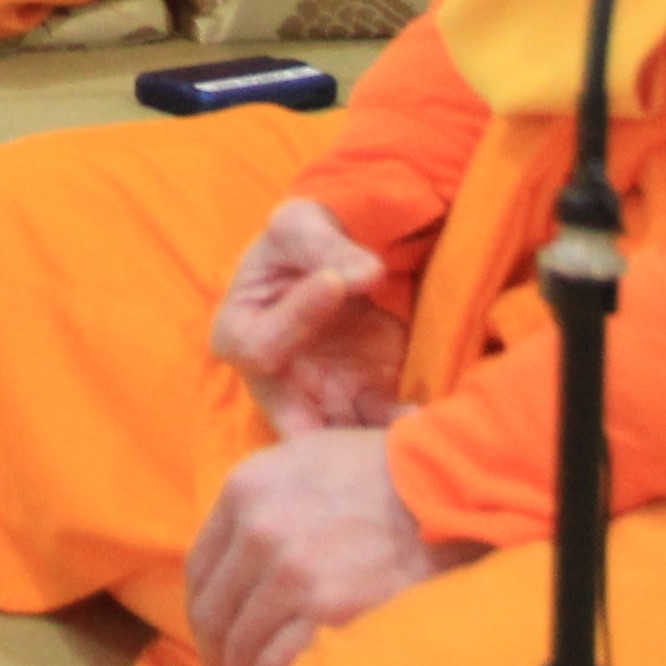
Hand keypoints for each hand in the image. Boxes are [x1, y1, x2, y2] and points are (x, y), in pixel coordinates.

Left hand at [184, 428, 458, 665]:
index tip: (212, 634)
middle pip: (213, 611)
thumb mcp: (301, 459)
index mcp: (245, 491)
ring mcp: (292, 573)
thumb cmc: (377, 470)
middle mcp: (258, 531)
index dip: (201, 612)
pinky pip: (280, 662)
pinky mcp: (329, 610)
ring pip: (242, 643)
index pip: (198, 569)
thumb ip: (260, 500)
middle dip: (216, 650)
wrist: (442, 487)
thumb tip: (237, 550)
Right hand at [209, 197, 410, 436]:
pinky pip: (380, 425)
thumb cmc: (297, 243)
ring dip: (373, 437)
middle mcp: (275, 383)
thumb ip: (325, 246)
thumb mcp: (298, 226)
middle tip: (362, 428)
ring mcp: (320, 398)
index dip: (296, 316)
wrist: (332, 263)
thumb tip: (366, 271)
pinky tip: (426, 414)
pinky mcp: (363, 400)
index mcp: (239, 334)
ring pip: (342, 437)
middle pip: (295, 423)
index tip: (335, 281)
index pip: (262, 344)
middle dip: (327, 438)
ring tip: (412, 420)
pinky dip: (401, 426)